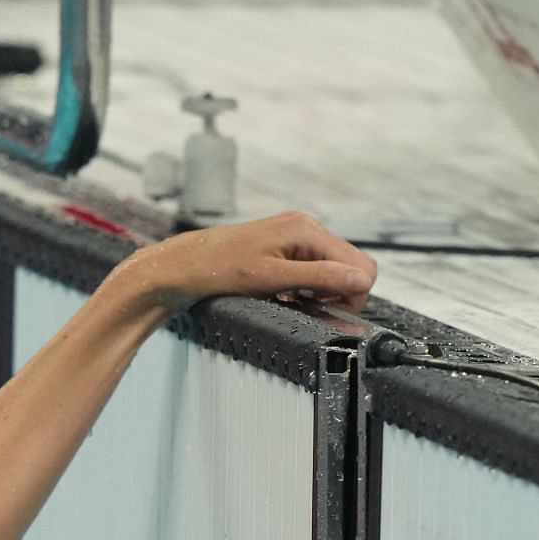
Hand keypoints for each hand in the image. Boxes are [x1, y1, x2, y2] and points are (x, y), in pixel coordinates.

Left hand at [116, 211, 376, 314]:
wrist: (178, 269)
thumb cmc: (216, 269)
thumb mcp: (270, 278)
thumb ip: (319, 278)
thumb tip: (360, 280)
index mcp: (306, 229)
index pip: (360, 265)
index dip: (350, 295)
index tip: (325, 311)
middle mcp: (304, 228)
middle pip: (349, 268)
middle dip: (335, 295)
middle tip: (305, 309)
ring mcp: (293, 238)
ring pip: (330, 274)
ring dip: (317, 295)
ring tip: (287, 302)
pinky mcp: (282, 251)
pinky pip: (310, 274)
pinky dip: (302, 291)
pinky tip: (282, 298)